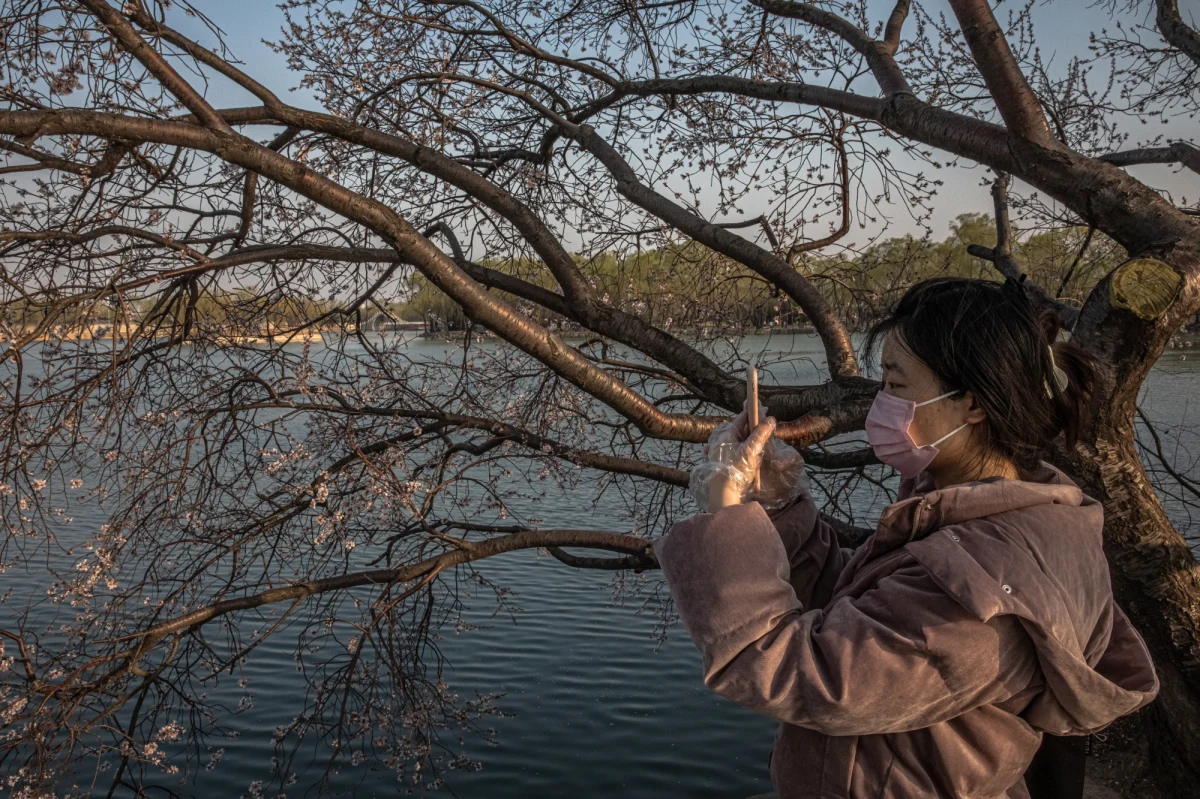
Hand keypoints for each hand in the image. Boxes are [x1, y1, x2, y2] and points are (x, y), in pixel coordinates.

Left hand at [689, 402, 808, 512]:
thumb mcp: (752, 450)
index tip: (765, 418)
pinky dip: (737, 447)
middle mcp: (719, 437)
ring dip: (744, 439)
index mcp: (726, 432)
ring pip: (734, 437)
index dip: (755, 416)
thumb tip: (770, 419)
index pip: (743, 417)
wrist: (724, 491)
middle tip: (762, 434)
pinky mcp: (717, 458)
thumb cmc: (737, 470)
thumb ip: (761, 434)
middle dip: (750, 429)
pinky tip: (743, 454)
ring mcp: (716, 448)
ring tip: (754, 445)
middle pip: (738, 427)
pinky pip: (728, 447)